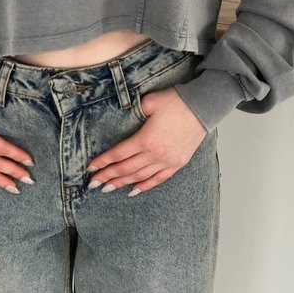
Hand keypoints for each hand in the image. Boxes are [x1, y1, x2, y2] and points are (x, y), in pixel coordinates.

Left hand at [85, 86, 207, 194]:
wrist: (203, 107)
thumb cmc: (176, 102)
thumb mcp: (149, 102)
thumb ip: (134, 111)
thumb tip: (123, 117)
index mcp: (146, 139)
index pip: (118, 154)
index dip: (103, 162)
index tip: (90, 168)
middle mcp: (155, 154)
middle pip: (126, 169)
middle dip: (107, 176)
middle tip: (92, 183)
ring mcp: (167, 161)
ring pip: (140, 176)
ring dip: (122, 183)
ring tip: (107, 189)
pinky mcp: (178, 163)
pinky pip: (158, 179)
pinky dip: (145, 186)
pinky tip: (133, 190)